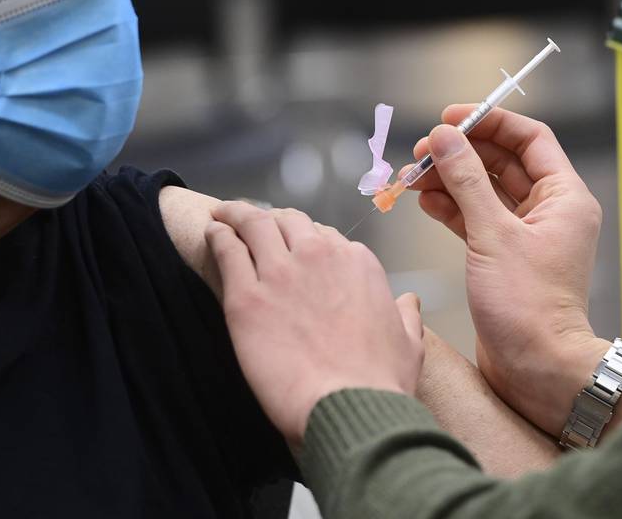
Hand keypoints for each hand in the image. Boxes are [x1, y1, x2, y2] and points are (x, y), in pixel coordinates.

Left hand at [205, 202, 424, 445]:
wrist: (350, 407)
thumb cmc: (381, 381)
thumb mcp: (409, 343)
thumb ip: (406, 316)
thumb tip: (409, 302)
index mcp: (357, 263)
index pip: (325, 235)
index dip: (307, 240)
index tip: (295, 248)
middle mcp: (319, 256)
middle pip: (289, 221)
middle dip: (272, 219)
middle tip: (256, 226)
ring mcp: (281, 272)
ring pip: (254, 224)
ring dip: (237, 214)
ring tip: (224, 214)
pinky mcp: (247, 296)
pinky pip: (228, 251)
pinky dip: (218, 236)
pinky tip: (212, 233)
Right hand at [404, 106, 609, 436]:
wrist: (535, 367)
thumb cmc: (526, 305)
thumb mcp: (492, 234)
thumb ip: (467, 181)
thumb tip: (444, 138)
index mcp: (563, 197)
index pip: (529, 138)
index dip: (490, 122)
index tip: (450, 117)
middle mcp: (548, 211)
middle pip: (501, 163)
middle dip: (461, 154)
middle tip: (422, 152)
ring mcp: (524, 234)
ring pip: (483, 191)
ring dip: (449, 181)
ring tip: (413, 178)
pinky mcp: (502, 255)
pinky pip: (474, 218)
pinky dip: (450, 208)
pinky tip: (424, 202)